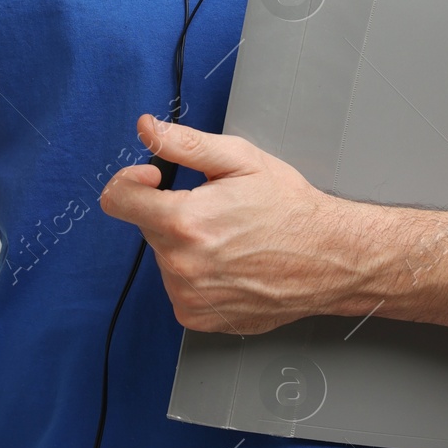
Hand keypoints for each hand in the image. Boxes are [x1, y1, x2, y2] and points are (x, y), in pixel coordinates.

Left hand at [98, 114, 372, 334]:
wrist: (330, 258)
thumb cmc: (289, 208)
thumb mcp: (240, 159)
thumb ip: (184, 143)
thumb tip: (145, 128)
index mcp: (184, 221)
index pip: (117, 200)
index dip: (132, 181)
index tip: (154, 178)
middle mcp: (181, 265)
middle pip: (147, 226)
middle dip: (171, 212)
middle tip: (216, 208)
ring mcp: (189, 296)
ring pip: (164, 258)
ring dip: (185, 245)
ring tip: (230, 238)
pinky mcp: (199, 319)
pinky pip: (179, 288)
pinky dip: (196, 274)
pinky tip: (230, 264)